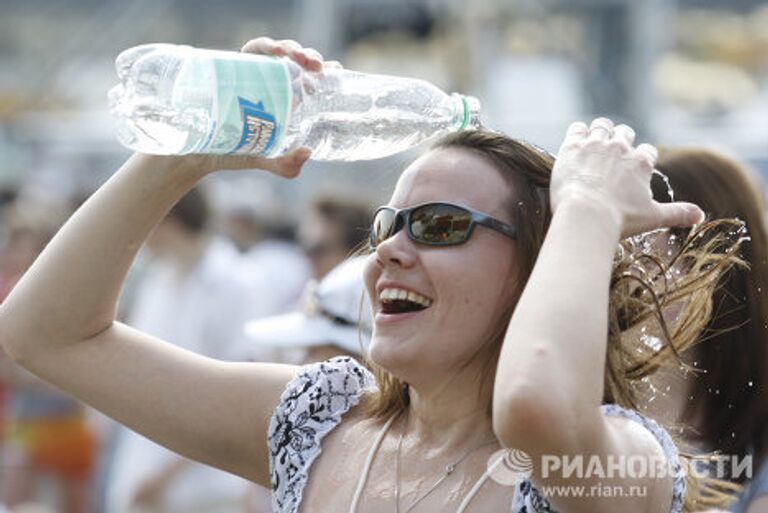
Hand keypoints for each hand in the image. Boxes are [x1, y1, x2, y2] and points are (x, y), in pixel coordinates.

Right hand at [170, 38, 342, 177]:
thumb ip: (286, 165)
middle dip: (311, 58)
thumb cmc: (233, 153)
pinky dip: (265, 45)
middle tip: (318, 67)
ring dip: (292, 47)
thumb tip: (308, 152)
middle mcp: (273, 84)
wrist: (195, 151)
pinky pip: (252, 49)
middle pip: (298, 62)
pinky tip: (274, 52)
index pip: (311, 79)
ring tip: (297, 57)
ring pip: (279, 51)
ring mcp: (254, 74)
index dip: (327, 70)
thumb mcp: (265, 161)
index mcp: (287, 101)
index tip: (337, 71)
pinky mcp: (234, 68)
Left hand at [550, 117, 703, 237]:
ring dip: (601, 132)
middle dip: (621, 141)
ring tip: (595, 143)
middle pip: (624, 133)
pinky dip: (578, 133)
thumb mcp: (653, 217)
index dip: (641, 158)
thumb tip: (700, 216)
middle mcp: (620, 147)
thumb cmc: (620, 218)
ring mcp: (595, 144)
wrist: (586, 215)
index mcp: (641, 162)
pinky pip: (577, 129)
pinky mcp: (572, 146)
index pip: (647, 152)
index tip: (634, 168)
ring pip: (602, 126)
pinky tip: (577, 141)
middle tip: (613, 154)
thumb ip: (677, 213)